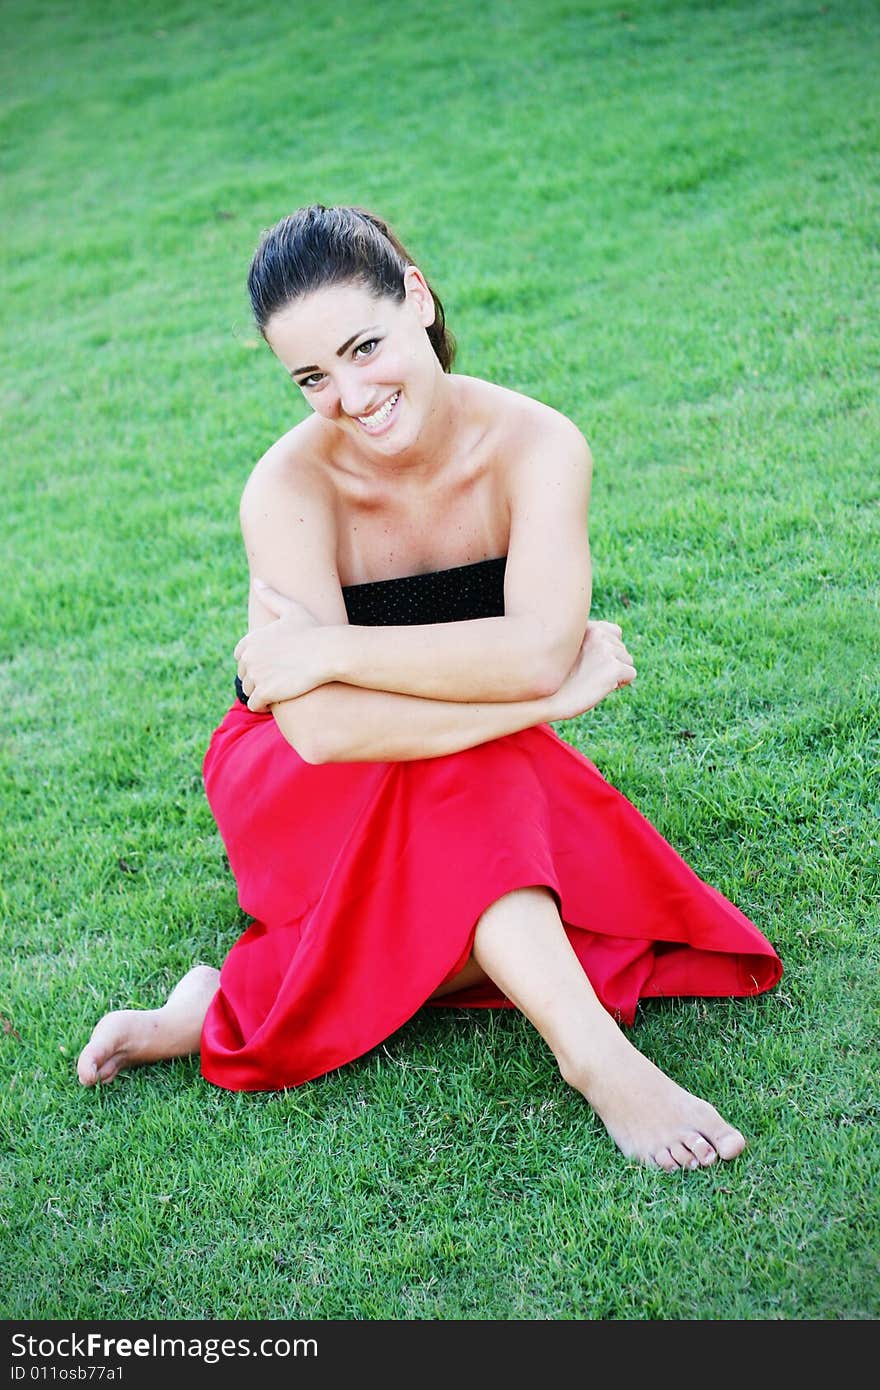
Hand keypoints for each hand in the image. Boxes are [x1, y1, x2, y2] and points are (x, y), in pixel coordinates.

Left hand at [234, 581, 326, 711]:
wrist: (327, 653)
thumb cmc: (313, 630)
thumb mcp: (291, 609)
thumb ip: (271, 596)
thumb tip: (258, 581)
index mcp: (251, 639)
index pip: (240, 656)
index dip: (253, 662)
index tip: (269, 665)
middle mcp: (249, 657)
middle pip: (244, 675)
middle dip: (256, 679)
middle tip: (276, 680)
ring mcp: (256, 675)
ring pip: (248, 691)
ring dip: (259, 693)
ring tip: (277, 692)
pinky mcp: (265, 692)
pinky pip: (254, 704)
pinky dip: (262, 705)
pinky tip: (276, 703)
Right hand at [549, 620, 635, 721]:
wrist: (544, 700)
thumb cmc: (552, 679)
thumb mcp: (565, 651)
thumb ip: (585, 642)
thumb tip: (613, 644)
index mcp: (584, 627)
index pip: (614, 631)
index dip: (607, 649)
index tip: (591, 662)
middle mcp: (596, 634)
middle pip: (622, 648)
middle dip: (610, 663)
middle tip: (587, 674)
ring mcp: (606, 650)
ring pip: (627, 660)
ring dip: (615, 673)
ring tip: (592, 680)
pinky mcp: (613, 667)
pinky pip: (631, 674)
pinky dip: (621, 683)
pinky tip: (603, 687)